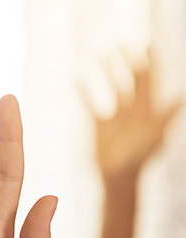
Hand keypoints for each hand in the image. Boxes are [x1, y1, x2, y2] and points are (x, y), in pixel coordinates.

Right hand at [89, 53, 181, 179]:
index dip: (149, 62)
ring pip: (113, 88)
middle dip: (129, 61)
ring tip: (103, 54)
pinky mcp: (101, 127)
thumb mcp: (154, 137)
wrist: (118, 178)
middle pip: (132, 80)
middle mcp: (133, 110)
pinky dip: (85, 93)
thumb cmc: (138, 160)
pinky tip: (78, 81)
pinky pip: (92, 105)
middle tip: (123, 43)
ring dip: (109, 72)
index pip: (150, 80)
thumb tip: (182, 98)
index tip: (146, 44)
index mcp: (148, 110)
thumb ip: (166, 118)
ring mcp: (117, 118)